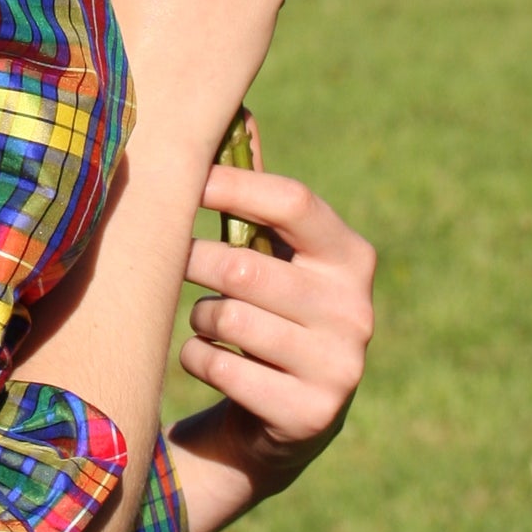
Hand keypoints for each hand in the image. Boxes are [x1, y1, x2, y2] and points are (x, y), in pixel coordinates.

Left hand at [176, 166, 375, 507]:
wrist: (281, 422)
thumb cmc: (267, 311)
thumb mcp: (271, 252)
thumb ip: (256, 192)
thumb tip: (239, 110)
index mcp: (351, 256)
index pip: (293, 200)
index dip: (231, 185)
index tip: (183, 181)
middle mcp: (357, 309)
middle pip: (244, 264)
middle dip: (195, 260)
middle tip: (174, 260)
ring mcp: (341, 366)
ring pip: (228, 318)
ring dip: (198, 317)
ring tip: (205, 321)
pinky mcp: (311, 415)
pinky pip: (221, 368)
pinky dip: (197, 359)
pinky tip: (208, 361)